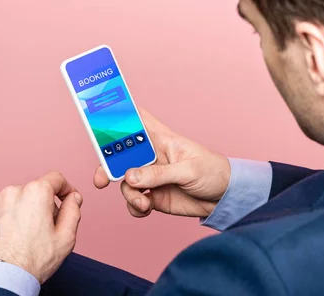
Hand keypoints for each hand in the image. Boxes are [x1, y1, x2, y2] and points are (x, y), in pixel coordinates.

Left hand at [0, 172, 82, 283]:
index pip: (56, 179)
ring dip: (21, 212)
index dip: (65, 189)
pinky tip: (7, 240)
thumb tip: (73, 198)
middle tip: (44, 228)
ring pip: (13, 202)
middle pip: (34, 192)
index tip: (67, 198)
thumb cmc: (32, 261)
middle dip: (41, 205)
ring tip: (22, 237)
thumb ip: (73, 210)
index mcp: (36, 192)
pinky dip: (3, 222)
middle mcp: (12, 192)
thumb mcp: (66, 237)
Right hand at [94, 108, 230, 218]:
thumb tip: (130, 177)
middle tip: (102, 179)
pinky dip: (135, 207)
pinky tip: (146, 209)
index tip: (98, 118)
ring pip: (125, 182)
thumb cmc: (213, 172)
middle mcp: (152, 156)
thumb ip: (159, 174)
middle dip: (108, 165)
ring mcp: (151, 176)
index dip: (118, 115)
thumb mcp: (188, 170)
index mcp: (161, 139)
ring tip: (143, 202)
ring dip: (129, 193)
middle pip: (121, 154)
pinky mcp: (153, 196)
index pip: (137, 120)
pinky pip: (133, 201)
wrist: (225, 199)